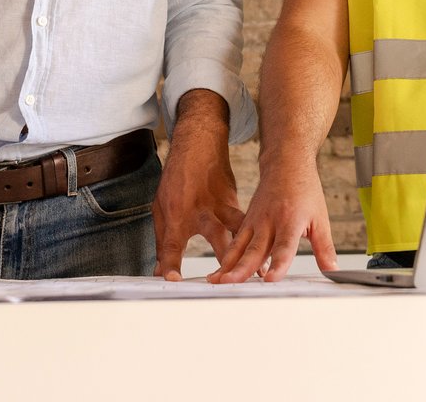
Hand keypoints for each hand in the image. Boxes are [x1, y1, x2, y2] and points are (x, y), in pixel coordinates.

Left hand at [153, 91, 243, 280]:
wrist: (199, 144)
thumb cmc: (177, 179)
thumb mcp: (160, 208)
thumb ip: (163, 244)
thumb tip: (161, 274)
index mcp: (179, 212)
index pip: (173, 244)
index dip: (171, 263)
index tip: (173, 281)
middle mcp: (204, 210)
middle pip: (217, 239)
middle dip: (226, 261)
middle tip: (231, 281)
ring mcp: (223, 205)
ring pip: (240, 229)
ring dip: (251, 251)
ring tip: (262, 271)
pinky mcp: (236, 201)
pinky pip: (245, 224)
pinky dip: (255, 238)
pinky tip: (265, 254)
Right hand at [208, 155, 335, 283]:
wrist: (286, 163)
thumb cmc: (304, 189)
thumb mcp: (321, 219)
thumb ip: (325, 248)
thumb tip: (333, 272)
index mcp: (290, 221)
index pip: (284, 247)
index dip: (278, 264)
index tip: (270, 279)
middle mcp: (269, 221)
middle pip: (255, 249)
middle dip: (241, 268)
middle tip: (230, 283)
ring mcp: (254, 221)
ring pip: (239, 246)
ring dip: (227, 264)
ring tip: (217, 280)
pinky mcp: (246, 221)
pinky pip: (235, 241)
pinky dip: (226, 256)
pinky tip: (219, 271)